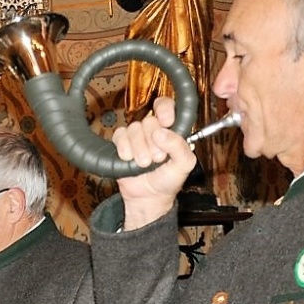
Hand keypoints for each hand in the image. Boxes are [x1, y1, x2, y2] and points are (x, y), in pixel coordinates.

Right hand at [111, 97, 196, 229]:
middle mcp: (153, 130)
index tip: (166, 121)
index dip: (164, 109)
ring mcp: (137, 136)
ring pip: (134, 128)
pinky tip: (129, 159)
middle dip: (153, 142)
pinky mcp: (122, 143)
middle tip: (158, 158)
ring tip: (144, 164)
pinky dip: (124, 148)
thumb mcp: (184, 165)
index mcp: (171, 130)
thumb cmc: (169, 180)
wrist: (149, 198)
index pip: (165, 106)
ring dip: (139, 149)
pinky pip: (119, 135)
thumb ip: (179, 146)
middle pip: (149, 120)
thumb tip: (162, 132)